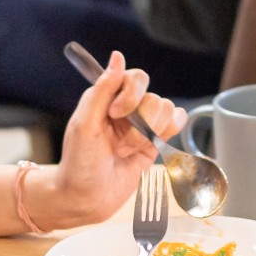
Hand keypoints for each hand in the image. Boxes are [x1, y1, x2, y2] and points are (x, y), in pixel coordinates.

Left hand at [35, 51, 187, 228]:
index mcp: (107, 98)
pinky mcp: (155, 141)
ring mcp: (142, 125)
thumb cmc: (78, 163)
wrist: (86, 199)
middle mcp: (126, 108)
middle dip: (140, 120)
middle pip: (152, 95)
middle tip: (119, 142)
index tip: (115, 113)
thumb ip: (103, 90)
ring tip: (127, 151)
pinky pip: (176, 122)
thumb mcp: (84, 125)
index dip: (131, 94)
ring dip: (148, 133)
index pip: (134, 77)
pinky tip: (153, 145)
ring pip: (166, 109)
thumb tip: (118, 57)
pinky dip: (169, 131)